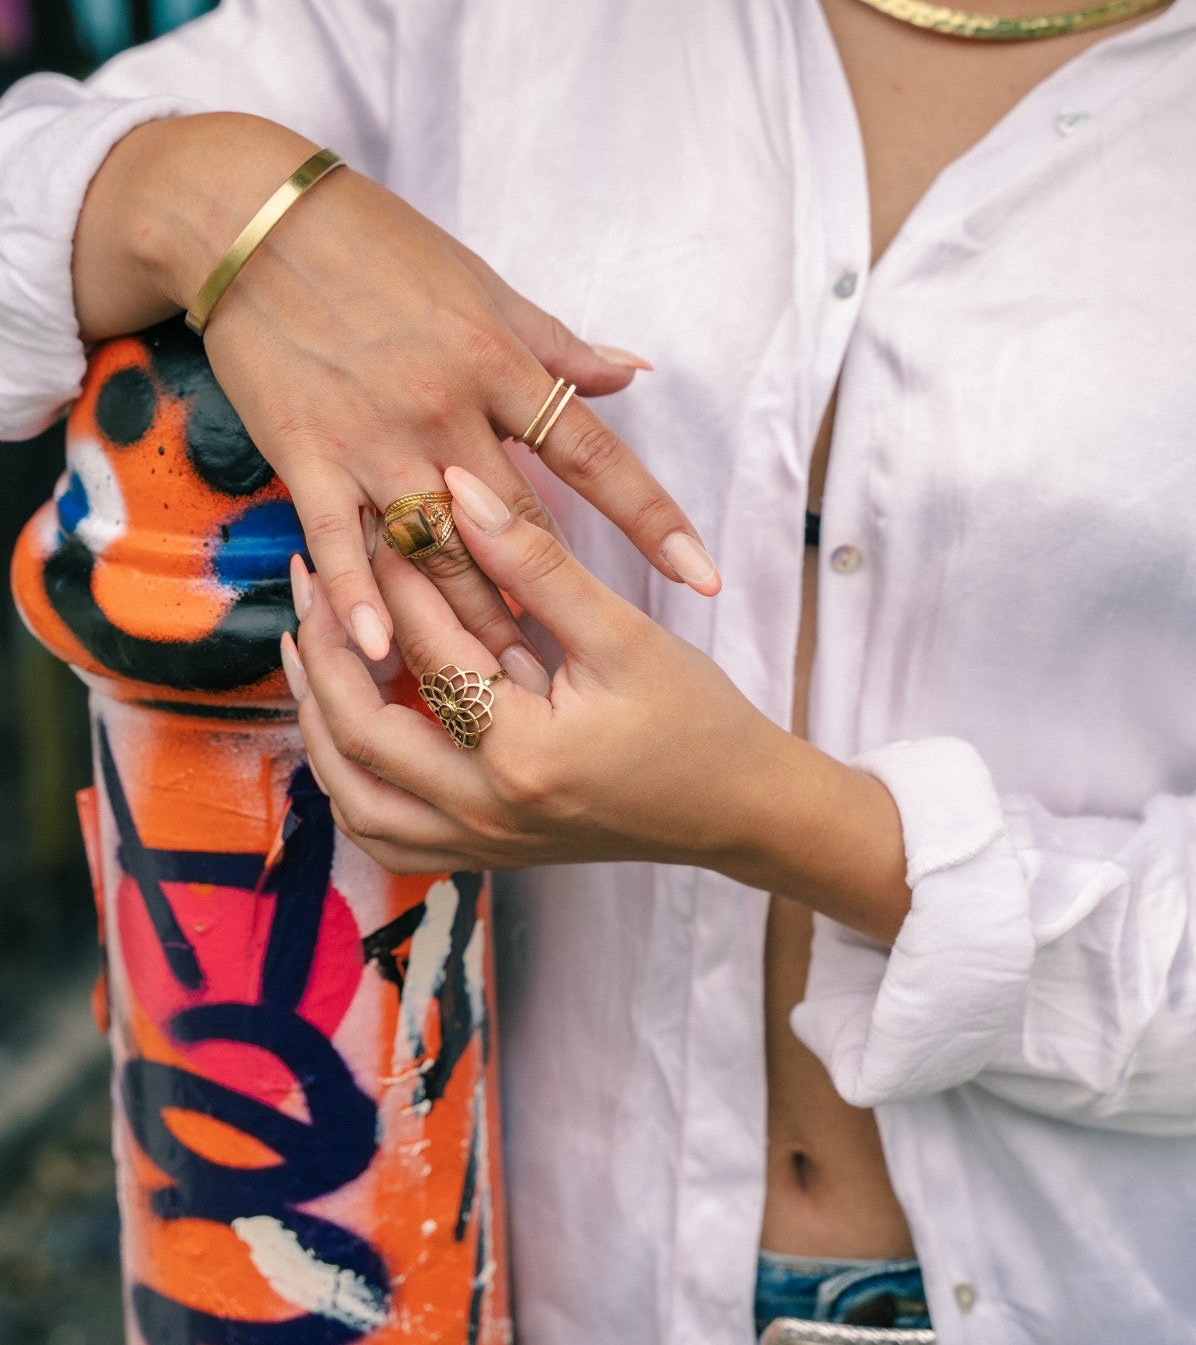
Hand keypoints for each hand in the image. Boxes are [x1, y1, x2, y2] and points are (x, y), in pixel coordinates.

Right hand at [74, 114, 719, 685]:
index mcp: (501, 364)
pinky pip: (340, 538)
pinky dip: (358, 597)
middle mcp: (448, 410)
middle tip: (582, 677)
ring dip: (471, 623)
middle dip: (549, 607)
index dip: (654, 520)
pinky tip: (376, 653)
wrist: (253, 218)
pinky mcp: (309, 453)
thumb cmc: (378, 245)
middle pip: (517, 529)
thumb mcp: (485, 286)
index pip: (596, 458)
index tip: (703, 577)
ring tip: (503, 696)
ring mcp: (378, 436)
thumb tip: (633, 375)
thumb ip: (557, 346)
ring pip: (437, 548)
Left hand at [286, 468, 910, 942]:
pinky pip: (384, 833)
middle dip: (323, 652)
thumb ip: (538, 567)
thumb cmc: (696, 721)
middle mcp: (486, 812)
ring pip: (355, 798)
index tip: (373, 519)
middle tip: (308, 584)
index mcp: (522, 753)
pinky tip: (344, 731)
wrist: (740, 810)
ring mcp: (479, 844)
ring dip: (319, 724)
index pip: (428, 651)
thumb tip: (464, 491)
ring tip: (306, 652)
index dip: (395, 576)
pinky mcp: (483, 854)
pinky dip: (351, 783)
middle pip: (359, 732)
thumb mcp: (625, 635)